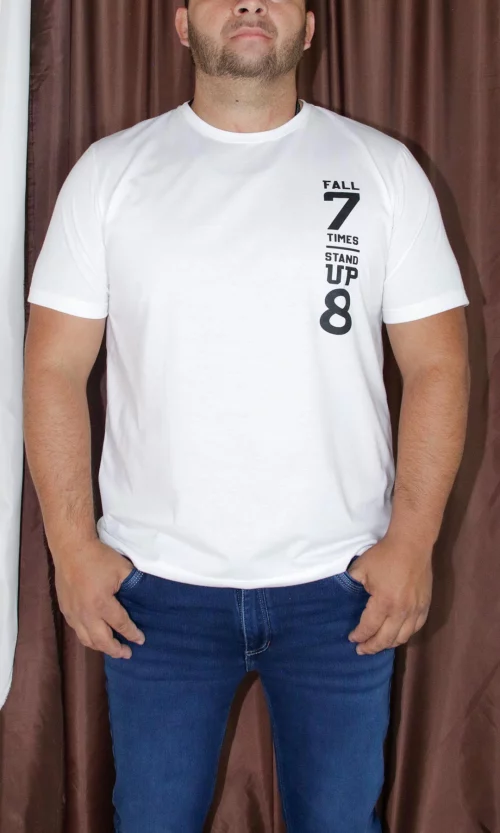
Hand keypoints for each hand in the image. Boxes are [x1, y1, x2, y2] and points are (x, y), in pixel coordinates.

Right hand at [53, 539, 145, 659]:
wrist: (71, 549)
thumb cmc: (98, 557)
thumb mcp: (122, 569)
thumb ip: (134, 585)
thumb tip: (145, 596)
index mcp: (102, 604)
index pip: (121, 625)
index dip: (132, 634)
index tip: (141, 640)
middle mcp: (86, 613)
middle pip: (102, 641)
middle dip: (116, 650)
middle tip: (127, 654)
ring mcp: (73, 613)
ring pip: (86, 639)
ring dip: (101, 647)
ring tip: (112, 649)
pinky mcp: (66, 610)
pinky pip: (77, 631)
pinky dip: (88, 638)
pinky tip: (95, 636)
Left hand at [347, 536, 432, 654]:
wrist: (411, 544)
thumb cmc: (384, 555)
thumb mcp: (360, 568)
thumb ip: (351, 584)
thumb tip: (344, 595)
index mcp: (384, 602)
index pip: (369, 628)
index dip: (359, 636)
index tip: (352, 639)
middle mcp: (402, 611)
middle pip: (386, 639)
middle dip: (372, 647)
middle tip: (361, 650)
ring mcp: (416, 609)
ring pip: (403, 637)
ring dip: (389, 644)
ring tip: (379, 645)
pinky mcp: (425, 605)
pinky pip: (416, 628)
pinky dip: (405, 635)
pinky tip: (398, 635)